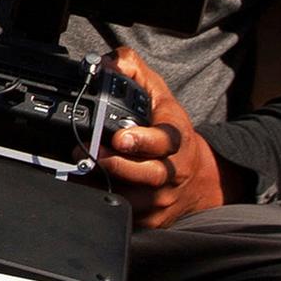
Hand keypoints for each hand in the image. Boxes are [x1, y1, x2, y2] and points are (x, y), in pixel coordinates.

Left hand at [97, 46, 225, 228]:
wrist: (200, 177)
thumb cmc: (172, 131)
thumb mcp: (159, 94)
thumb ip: (134, 70)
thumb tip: (109, 61)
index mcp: (177, 139)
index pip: (166, 141)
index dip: (143, 141)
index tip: (119, 138)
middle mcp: (173, 170)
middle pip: (147, 173)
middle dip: (115, 164)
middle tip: (86, 153)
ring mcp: (164, 197)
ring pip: (133, 197)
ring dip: (103, 185)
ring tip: (80, 171)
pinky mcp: (153, 218)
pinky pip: (125, 214)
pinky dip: (102, 201)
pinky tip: (86, 188)